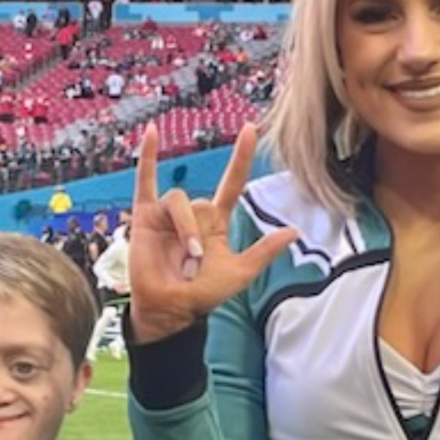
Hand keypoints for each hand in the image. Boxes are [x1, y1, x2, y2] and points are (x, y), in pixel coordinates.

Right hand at [126, 122, 298, 344]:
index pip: (232, 182)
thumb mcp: (241, 272)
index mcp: (217, 222)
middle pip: (200, 201)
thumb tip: (294, 231)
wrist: (171, 309)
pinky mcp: (145, 217)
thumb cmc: (204, 294)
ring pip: (178, 200)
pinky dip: (148, 157)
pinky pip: (145, 181)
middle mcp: (194, 214)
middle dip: (198, 232)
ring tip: (184, 258)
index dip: (241, 158)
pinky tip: (153, 132)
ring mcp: (168, 214)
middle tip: (196, 263)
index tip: (250, 130)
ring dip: (183, 228)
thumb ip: (264, 251)